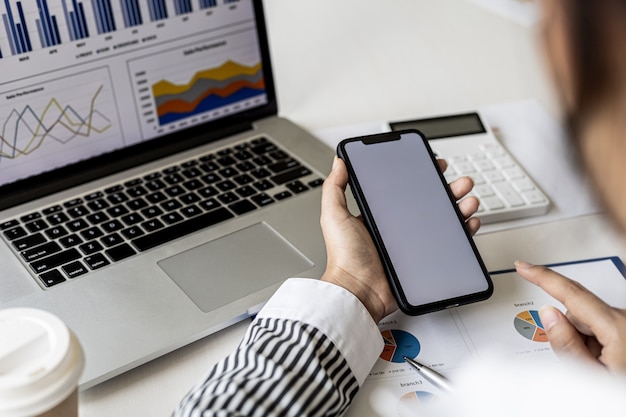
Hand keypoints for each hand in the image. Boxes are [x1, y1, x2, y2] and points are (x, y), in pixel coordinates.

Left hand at [320, 157, 480, 322]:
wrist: (358, 291)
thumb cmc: (345, 258)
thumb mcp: (334, 217)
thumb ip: (334, 188)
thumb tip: (339, 162)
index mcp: (378, 215)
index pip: (404, 190)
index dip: (421, 177)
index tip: (433, 165)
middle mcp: (397, 228)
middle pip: (429, 202)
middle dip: (448, 189)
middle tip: (459, 181)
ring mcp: (412, 244)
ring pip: (443, 220)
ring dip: (459, 206)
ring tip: (468, 199)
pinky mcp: (424, 260)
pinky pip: (448, 244)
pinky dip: (462, 232)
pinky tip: (468, 223)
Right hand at [516, 261, 625, 370]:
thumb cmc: (623, 393)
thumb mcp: (590, 374)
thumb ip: (566, 343)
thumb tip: (549, 314)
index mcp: (617, 326)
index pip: (571, 293)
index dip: (543, 277)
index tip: (525, 267)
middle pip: (579, 312)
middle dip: (571, 331)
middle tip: (579, 361)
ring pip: (590, 322)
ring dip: (586, 341)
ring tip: (599, 367)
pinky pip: (603, 328)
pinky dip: (597, 343)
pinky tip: (606, 363)